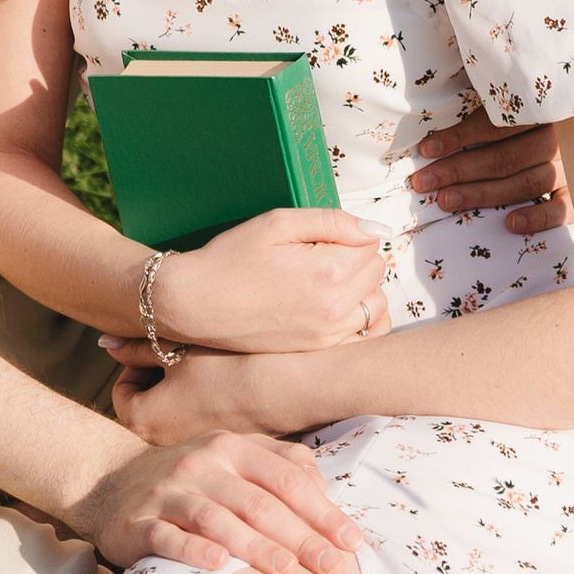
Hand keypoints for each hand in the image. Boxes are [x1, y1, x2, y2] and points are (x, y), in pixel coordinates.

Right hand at [71, 423, 358, 573]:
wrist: (110, 485)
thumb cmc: (191, 481)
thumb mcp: (233, 462)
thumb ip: (280, 465)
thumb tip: (325, 487)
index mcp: (231, 447)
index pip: (285, 477)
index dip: (321, 510)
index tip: (351, 542)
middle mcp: (200, 463)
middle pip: (258, 502)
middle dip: (300, 536)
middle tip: (331, 568)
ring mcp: (167, 492)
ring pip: (217, 518)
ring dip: (255, 545)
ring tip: (286, 570)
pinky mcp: (138, 522)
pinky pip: (167, 536)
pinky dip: (193, 550)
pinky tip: (217, 565)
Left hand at [109, 350, 309, 443]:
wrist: (284, 389)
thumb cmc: (225, 365)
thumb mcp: (173, 348)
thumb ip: (135, 347)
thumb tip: (104, 343)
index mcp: (142, 421)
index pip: (122, 391)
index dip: (137, 363)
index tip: (161, 349)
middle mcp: (161, 445)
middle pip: (147, 403)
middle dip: (158, 377)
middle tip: (181, 354)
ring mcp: (190, 449)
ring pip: (173, 412)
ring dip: (180, 389)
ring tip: (204, 365)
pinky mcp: (217, 447)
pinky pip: (197, 422)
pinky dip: (203, 402)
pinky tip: (224, 382)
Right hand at [150, 208, 386, 354]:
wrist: (196, 303)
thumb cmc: (231, 258)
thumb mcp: (277, 223)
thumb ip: (332, 221)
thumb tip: (377, 230)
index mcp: (327, 269)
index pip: (372, 245)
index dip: (351, 235)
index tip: (325, 237)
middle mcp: (334, 306)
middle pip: (377, 273)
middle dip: (358, 259)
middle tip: (322, 255)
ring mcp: (327, 334)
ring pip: (376, 305)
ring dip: (362, 289)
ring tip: (327, 281)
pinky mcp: (318, 352)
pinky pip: (364, 336)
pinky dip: (361, 320)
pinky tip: (336, 309)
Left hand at [407, 100, 567, 232]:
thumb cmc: (548, 112)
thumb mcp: (526, 95)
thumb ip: (497, 99)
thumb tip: (445, 105)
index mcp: (543, 107)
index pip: (495, 124)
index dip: (458, 137)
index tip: (426, 149)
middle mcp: (561, 138)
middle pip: (504, 158)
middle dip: (458, 170)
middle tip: (424, 182)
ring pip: (525, 184)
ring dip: (482, 194)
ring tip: (447, 201)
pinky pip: (562, 209)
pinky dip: (537, 217)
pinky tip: (510, 223)